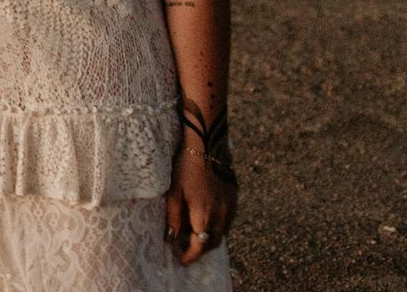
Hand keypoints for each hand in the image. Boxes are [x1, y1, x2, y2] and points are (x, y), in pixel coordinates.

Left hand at [165, 144, 236, 265]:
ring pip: (222, 233)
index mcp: (205, 215)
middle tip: (185, 248)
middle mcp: (222, 215)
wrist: (208, 146)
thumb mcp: (174, 192)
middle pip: (213, 242)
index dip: (190, 256)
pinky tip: (206, 217)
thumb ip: (174, 217)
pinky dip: (217, 225)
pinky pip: (227, 220)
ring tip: (194, 232)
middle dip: (199, 249)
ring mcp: (231, 207)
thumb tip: (172, 237)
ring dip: (210, 237)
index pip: (200, 246)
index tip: (181, 261)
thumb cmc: (186, 168)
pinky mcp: (234, 198)